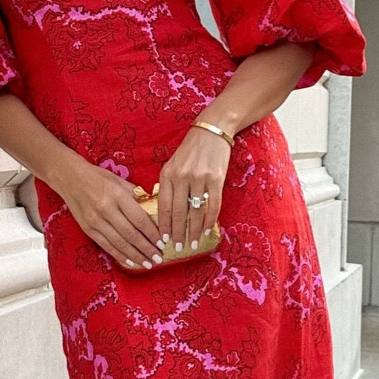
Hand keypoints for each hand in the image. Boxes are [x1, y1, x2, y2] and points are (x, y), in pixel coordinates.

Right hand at [56, 158, 164, 270]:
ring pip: (119, 243)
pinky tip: (130, 262)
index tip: (162, 242)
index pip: (139, 218)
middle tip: (159, 258)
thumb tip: (153, 208)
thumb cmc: (97, 177)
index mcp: (117, 195)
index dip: (152, 233)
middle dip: (146, 249)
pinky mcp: (87, 229)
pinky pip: (106, 245)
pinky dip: (119, 255)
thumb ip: (135, 195)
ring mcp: (95, 221)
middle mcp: (106, 209)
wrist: (69, 177)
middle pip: (130, 234)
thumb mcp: (119, 180)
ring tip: (148, 263)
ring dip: (135, 256)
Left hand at [155, 122, 233, 251]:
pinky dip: (210, 220)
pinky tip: (207, 230)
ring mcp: (199, 178)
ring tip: (192, 243)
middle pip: (178, 212)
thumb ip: (168, 185)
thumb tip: (165, 213)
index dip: (163, 226)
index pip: (162, 206)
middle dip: (177, 233)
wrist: (212, 130)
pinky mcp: (216, 179)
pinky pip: (212, 205)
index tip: (163, 240)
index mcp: (167, 174)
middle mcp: (181, 177)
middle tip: (178, 248)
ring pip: (195, 212)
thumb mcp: (172, 164)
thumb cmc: (190, 150)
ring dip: (193, 231)